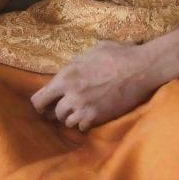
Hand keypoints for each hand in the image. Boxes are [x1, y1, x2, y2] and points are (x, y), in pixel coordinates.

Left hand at [31, 25, 178, 131]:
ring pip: (67, 122)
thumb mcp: (89, 52)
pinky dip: (84, 123)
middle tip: (64, 107)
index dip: (40, 104)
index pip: (39, 99)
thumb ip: (74, 65)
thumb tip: (68, 72)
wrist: (140, 68)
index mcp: (66, 76)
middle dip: (57, 110)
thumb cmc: (116, 54)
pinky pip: (82, 127)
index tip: (43, 105)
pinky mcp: (98, 117)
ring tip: (80, 110)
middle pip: (53, 113)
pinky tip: (91, 114)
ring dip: (71, 117)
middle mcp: (71, 94)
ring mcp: (84, 107)